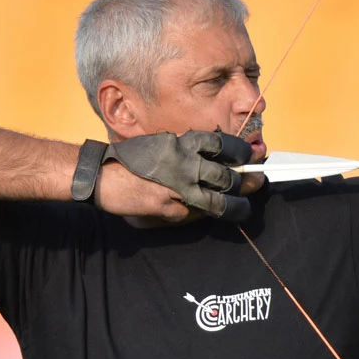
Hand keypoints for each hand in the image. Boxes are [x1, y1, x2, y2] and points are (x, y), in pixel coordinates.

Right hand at [88, 130, 253, 224]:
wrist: (100, 175)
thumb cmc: (131, 158)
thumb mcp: (163, 144)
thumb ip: (187, 150)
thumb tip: (217, 158)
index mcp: (183, 144)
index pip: (224, 145)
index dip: (243, 151)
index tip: (253, 155)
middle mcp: (185, 164)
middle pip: (228, 176)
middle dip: (247, 181)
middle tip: (258, 181)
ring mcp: (179, 189)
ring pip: (219, 201)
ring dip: (237, 205)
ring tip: (246, 207)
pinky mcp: (170, 209)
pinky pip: (194, 214)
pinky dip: (202, 214)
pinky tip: (208, 213)